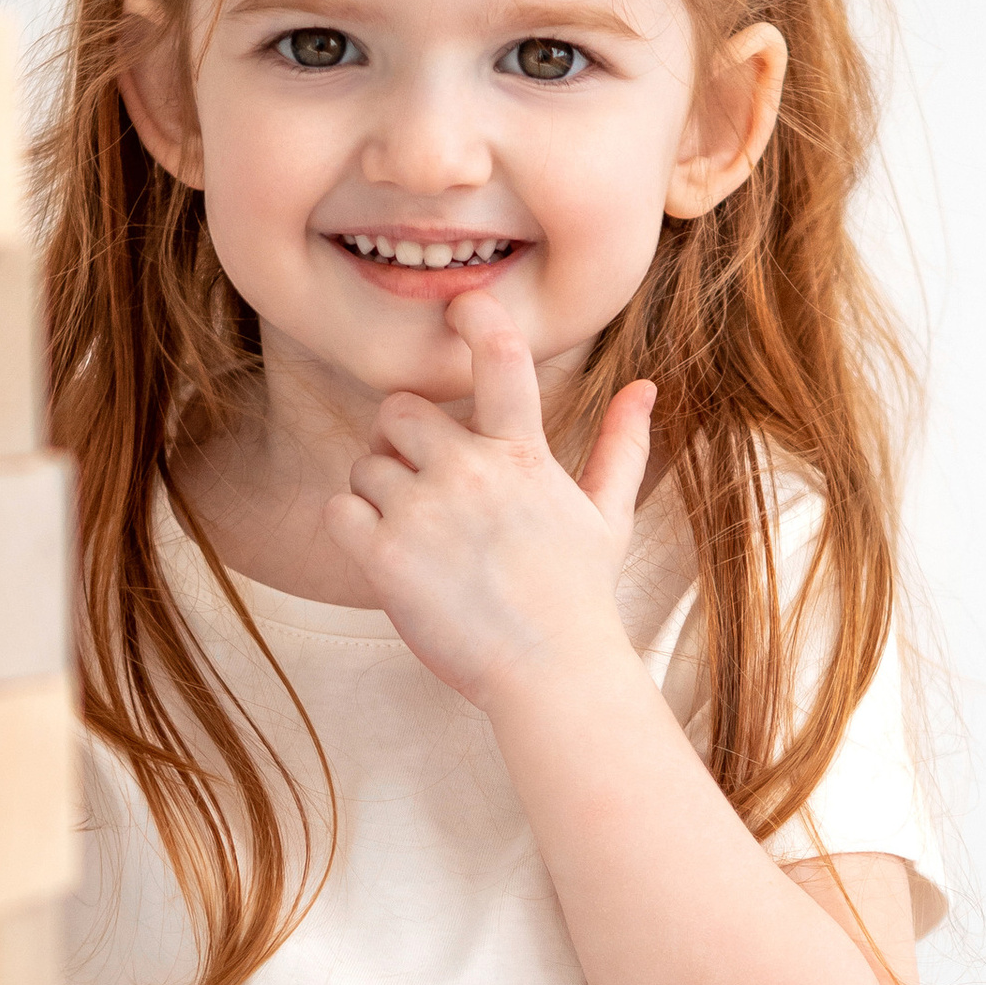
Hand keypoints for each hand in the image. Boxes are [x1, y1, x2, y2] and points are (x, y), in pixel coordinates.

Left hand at [324, 289, 656, 711]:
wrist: (553, 676)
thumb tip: (645, 388)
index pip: (498, 357)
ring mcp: (425, 512)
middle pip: (398, 412)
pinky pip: (339, 509)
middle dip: (401, 443)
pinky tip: (386, 555)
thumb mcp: (608, 516)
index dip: (474, 318)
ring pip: (364, 463)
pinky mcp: (386, 557)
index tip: (459, 308)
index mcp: (522, 455)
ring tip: (413, 536)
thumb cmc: (580, 598)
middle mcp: (470, 471)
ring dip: (377, 493)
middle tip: (421, 485)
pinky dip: (352, 528)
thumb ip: (620, 445)